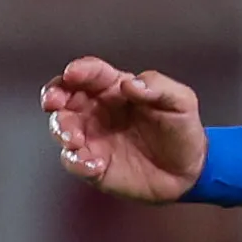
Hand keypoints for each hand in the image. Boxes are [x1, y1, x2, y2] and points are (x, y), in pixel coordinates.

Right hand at [39, 57, 209, 201]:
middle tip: (55, 103)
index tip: (72, 74)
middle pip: (63, 97)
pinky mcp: (93, 166)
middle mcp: (97, 110)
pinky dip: (78, 162)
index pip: (90, 73)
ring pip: (61, 128)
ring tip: (76, 140)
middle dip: (53, 97)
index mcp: (114, 88)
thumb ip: (158, 87)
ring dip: (61, 130)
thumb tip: (130, 84)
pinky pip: (74, 162)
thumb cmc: (182, 130)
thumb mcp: (180, 102)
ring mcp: (92, 138)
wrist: (188, 171)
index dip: (78, 70)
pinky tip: (95, 165)